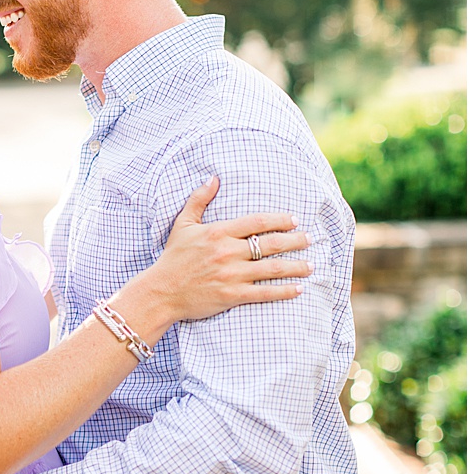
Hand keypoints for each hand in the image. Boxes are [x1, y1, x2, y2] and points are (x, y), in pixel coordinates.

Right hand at [132, 177, 311, 326]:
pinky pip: (265, 293)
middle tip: (309, 240)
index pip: (257, 222)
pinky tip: (299, 288)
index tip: (294, 220)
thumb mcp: (182, 225)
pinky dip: (285, 291)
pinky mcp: (232, 295)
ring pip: (273, 269)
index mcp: (217, 232)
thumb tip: (213, 178)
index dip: (279, 220)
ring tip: (311, 265)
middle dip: (295, 241)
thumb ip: (199, 200)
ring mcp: (231, 275)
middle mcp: (227, 252)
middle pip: (271, 244)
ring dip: (297, 267)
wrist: (161, 292)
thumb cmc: (173, 258)